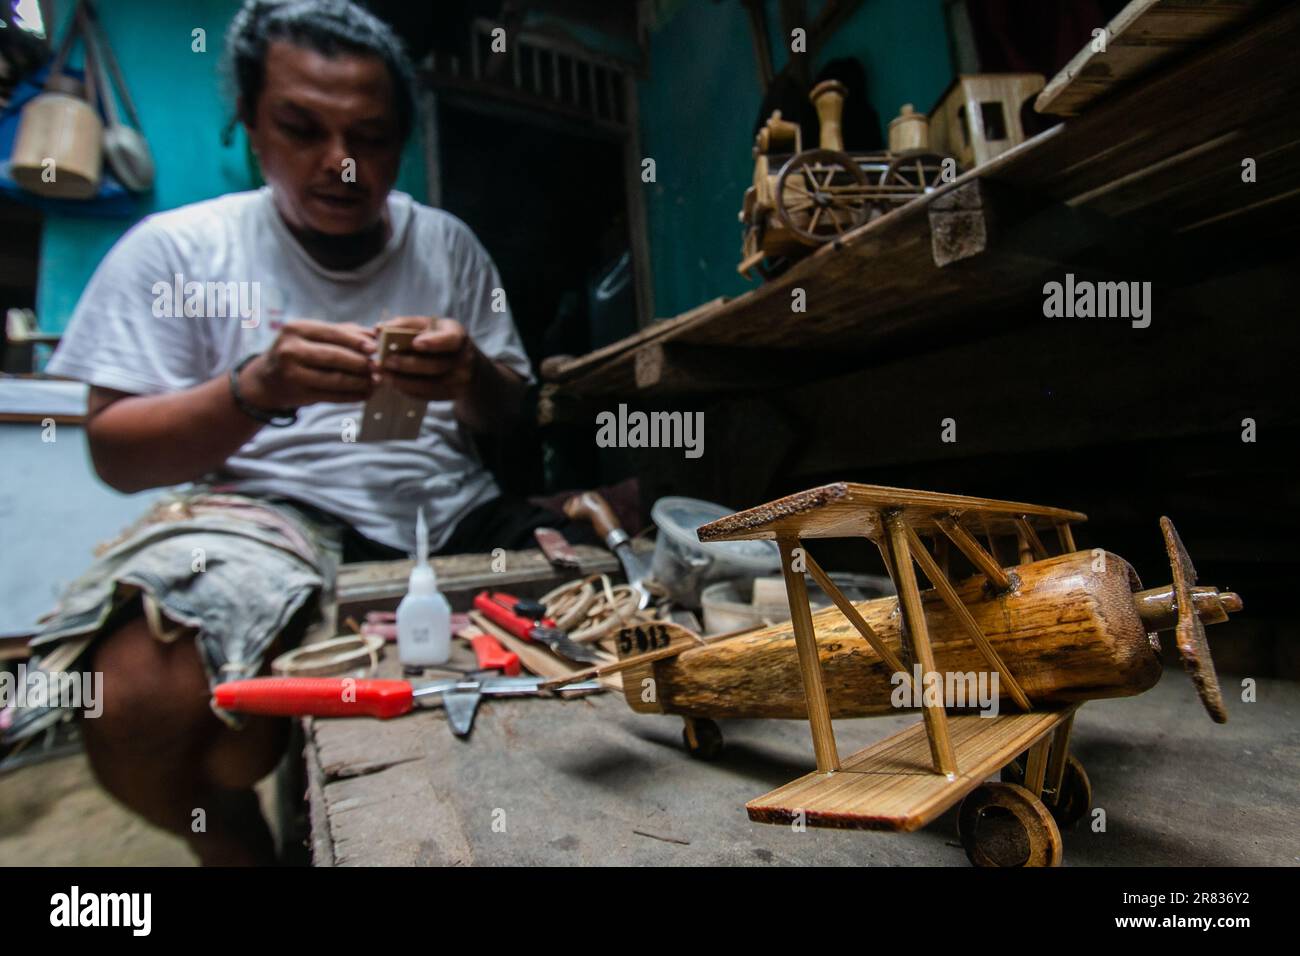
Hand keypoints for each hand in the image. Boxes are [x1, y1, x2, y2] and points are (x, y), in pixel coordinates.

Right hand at [241, 319, 376, 408]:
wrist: (267, 380)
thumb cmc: (298, 353)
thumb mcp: (313, 337)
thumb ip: (344, 332)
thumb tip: (376, 333)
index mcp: (297, 328)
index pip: (333, 333)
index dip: (357, 341)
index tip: (376, 348)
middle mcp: (290, 349)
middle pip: (335, 356)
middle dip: (361, 363)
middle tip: (381, 368)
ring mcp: (292, 373)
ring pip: (335, 379)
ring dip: (360, 382)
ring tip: (376, 382)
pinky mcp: (298, 394)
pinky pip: (331, 396)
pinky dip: (352, 396)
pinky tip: (365, 394)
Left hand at [375, 316, 480, 401]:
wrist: (461, 361)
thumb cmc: (437, 337)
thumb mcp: (427, 325)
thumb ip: (404, 325)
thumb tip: (378, 328)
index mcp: (458, 336)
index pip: (450, 340)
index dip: (434, 343)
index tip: (415, 343)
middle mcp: (463, 359)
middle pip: (436, 366)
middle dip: (408, 364)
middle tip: (385, 361)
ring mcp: (459, 380)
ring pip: (430, 385)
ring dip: (404, 381)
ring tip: (384, 375)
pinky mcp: (451, 394)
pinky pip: (428, 395)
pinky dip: (408, 390)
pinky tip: (394, 383)